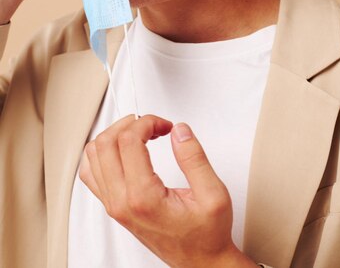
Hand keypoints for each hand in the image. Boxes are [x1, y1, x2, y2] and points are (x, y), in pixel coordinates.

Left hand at [80, 114, 256, 267]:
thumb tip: (179, 131)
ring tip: (139, 133)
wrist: (200, 262)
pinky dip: (102, 153)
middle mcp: (122, 202)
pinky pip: (91, 173)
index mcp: (143, 197)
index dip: (147, 122)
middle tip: (152, 125)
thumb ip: (195, 158)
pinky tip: (123, 149)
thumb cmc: (206, 234)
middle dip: (129, 123)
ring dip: (114, 135)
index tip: (165, 125)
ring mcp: (114, 205)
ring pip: (92, 156)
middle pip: (105, 144)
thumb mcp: (213, 194)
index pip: (128, 141)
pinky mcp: (114, 207)